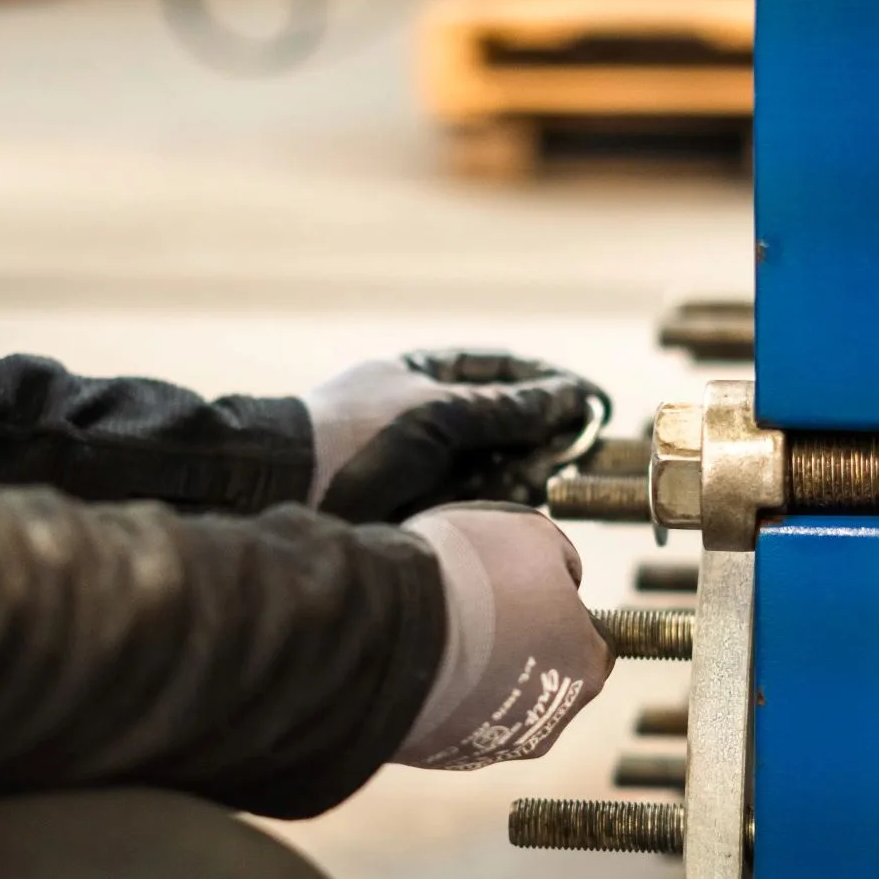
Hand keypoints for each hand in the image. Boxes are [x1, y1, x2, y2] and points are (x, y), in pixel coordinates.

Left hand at [304, 351, 607, 522]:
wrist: (288, 490)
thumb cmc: (357, 437)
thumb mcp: (439, 415)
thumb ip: (505, 409)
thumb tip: (569, 397)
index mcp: (420, 378)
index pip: (496, 370)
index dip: (545, 382)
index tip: (590, 399)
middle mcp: (422, 418)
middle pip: (498, 423)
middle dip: (538, 434)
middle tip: (576, 448)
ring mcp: (418, 466)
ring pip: (488, 465)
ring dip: (521, 470)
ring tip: (546, 477)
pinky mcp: (415, 508)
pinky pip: (470, 500)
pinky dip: (496, 500)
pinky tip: (517, 503)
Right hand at [392, 504, 613, 769]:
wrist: (389, 630)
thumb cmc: (470, 576)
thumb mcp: (533, 535)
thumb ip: (561, 560)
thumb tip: (564, 577)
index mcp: (587, 666)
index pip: (589, 638)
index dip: (557, 608)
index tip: (523, 588)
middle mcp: (550, 719)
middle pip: (543, 676)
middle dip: (517, 645)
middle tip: (479, 609)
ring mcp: (496, 746)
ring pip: (495, 702)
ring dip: (478, 673)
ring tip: (442, 632)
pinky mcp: (445, 757)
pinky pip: (451, 722)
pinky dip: (442, 695)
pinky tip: (421, 662)